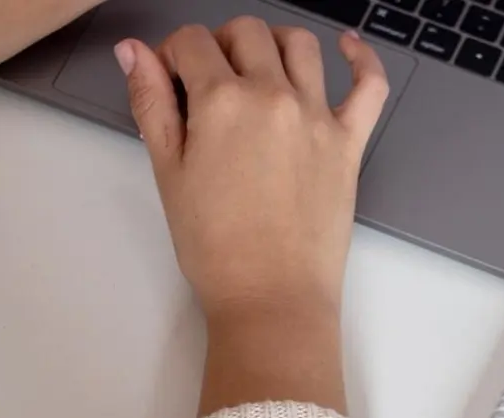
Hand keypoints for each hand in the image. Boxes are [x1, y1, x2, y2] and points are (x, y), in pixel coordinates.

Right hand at [115, 19, 388, 414]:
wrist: (272, 297)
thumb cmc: (217, 249)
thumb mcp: (169, 173)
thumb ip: (152, 103)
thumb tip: (135, 51)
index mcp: (223, 103)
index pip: (192, 42)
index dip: (173, 53)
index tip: (170, 76)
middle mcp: (274, 97)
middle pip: (246, 34)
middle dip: (220, 44)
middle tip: (209, 78)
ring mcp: (318, 118)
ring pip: (301, 45)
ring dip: (274, 42)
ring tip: (260, 66)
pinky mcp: (349, 143)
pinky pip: (369, 84)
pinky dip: (360, 57)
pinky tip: (347, 48)